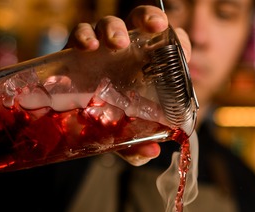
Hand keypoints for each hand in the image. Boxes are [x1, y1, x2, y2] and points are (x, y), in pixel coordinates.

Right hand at [65, 6, 191, 166]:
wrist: (72, 124)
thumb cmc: (108, 124)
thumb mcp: (126, 138)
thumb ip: (137, 145)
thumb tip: (151, 151)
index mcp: (146, 66)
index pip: (169, 43)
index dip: (178, 40)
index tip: (182, 50)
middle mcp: (126, 52)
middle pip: (141, 21)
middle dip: (148, 18)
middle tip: (153, 27)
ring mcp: (101, 49)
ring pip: (110, 24)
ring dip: (115, 28)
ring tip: (118, 43)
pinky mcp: (76, 52)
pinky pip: (80, 34)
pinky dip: (84, 36)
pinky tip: (88, 47)